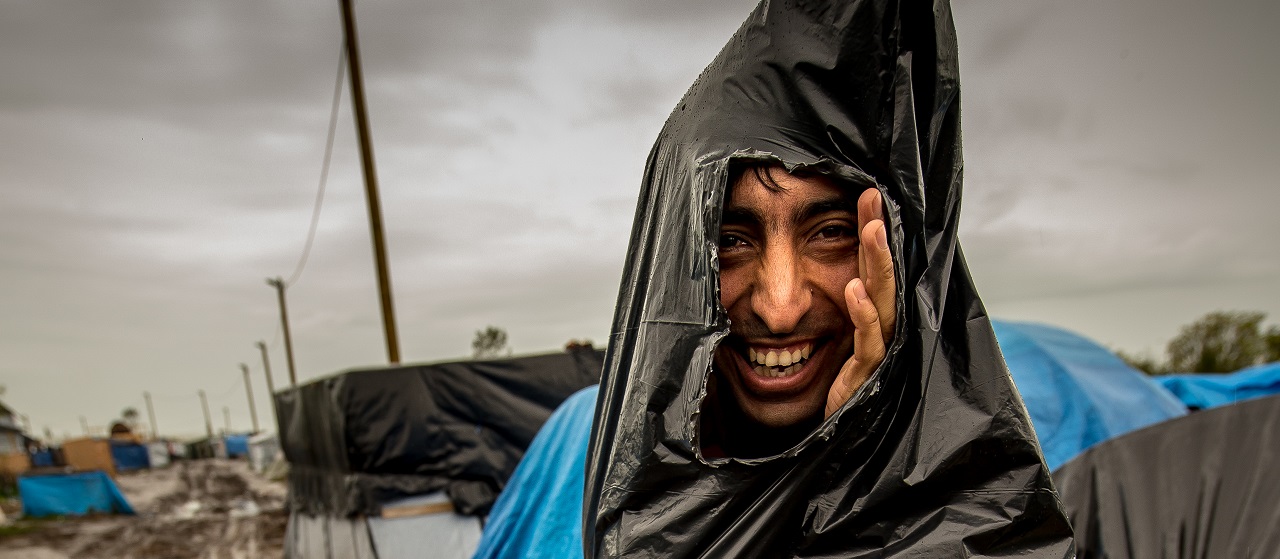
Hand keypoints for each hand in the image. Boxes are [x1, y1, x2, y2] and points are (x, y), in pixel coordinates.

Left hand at [825, 188, 896, 417]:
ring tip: (871, 231)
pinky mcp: (866, 376)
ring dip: (876, 265)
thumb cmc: (821, 384)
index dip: (871, 231)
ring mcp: (876, 352)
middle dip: (878, 236)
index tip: (865, 194)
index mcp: (865, 314)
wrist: (823, 439)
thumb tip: (784, 262)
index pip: (872, 265)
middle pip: (883, 275)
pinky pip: (869, 342)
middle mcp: (878, 329)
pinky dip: (862, 315)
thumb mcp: (814, 334)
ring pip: (883, 302)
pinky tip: (851, 290)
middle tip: (873, 199)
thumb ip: (813, 300)